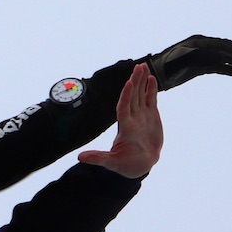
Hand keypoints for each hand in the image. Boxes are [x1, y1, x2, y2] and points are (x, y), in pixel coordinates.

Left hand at [77, 62, 161, 177]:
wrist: (140, 165)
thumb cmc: (126, 165)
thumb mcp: (111, 162)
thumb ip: (98, 158)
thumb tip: (80, 158)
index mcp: (125, 126)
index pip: (124, 107)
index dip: (126, 95)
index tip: (128, 83)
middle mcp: (132, 118)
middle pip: (133, 96)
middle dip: (135, 81)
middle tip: (138, 67)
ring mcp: (142, 116)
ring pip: (141, 95)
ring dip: (142, 81)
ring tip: (143, 67)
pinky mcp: (151, 117)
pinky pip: (151, 100)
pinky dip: (151, 90)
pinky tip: (152, 78)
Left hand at [146, 35, 231, 89]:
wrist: (153, 75)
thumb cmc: (165, 68)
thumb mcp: (182, 62)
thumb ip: (201, 57)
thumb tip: (220, 56)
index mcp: (198, 43)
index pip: (224, 45)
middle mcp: (201, 47)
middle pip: (227, 49)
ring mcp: (200, 56)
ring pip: (224, 57)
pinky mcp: (198, 66)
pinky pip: (217, 66)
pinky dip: (228, 68)